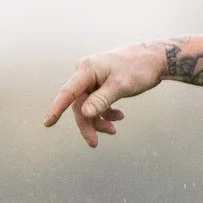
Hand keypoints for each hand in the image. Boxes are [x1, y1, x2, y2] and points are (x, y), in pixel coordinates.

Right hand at [43, 43, 166, 146]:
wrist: (154, 59)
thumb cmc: (139, 69)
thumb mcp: (121, 86)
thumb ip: (101, 100)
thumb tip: (83, 113)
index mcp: (87, 69)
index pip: (68, 92)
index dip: (56, 109)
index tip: (47, 123)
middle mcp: (86, 72)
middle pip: (79, 104)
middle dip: (88, 124)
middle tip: (94, 143)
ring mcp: (93, 78)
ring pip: (88, 105)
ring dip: (98, 120)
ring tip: (114, 129)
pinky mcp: (101, 83)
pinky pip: (96, 102)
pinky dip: (105, 112)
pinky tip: (119, 117)